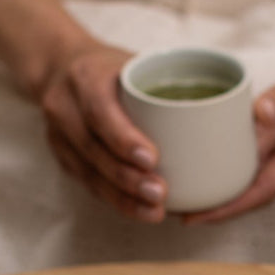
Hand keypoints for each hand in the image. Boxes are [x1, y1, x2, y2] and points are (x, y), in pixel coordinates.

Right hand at [33, 41, 169, 222]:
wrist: (58, 68)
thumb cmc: (109, 69)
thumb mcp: (131, 63)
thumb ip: (160, 86)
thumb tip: (216, 114)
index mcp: (86, 77)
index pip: (100, 112)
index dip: (124, 139)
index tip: (152, 159)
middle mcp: (65, 107)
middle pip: (94, 150)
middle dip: (127, 178)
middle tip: (160, 194)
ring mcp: (59, 136)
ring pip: (90, 175)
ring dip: (123, 198)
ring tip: (154, 211)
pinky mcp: (63, 158)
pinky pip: (89, 185)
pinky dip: (115, 199)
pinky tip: (138, 210)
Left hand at [184, 37, 274, 223]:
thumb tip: (259, 116)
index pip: (260, 191)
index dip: (228, 208)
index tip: (198, 218)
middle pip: (251, 194)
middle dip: (217, 208)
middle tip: (177, 211)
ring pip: (251, 180)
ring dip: (222, 191)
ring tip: (187, 196)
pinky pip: (254, 161)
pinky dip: (231, 167)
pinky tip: (210, 165)